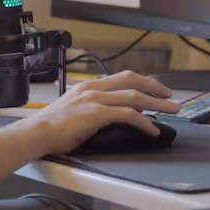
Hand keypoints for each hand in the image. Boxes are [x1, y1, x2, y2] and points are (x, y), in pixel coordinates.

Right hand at [26, 71, 180, 154]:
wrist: (38, 132)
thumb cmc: (53, 126)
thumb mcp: (75, 108)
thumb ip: (93, 106)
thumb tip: (113, 113)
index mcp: (89, 85)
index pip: (123, 77)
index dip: (143, 82)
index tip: (156, 89)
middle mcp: (94, 88)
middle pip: (133, 81)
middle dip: (156, 88)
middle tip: (171, 97)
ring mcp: (96, 100)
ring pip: (135, 97)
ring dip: (157, 104)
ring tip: (171, 111)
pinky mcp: (97, 114)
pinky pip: (128, 115)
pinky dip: (144, 122)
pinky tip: (152, 130)